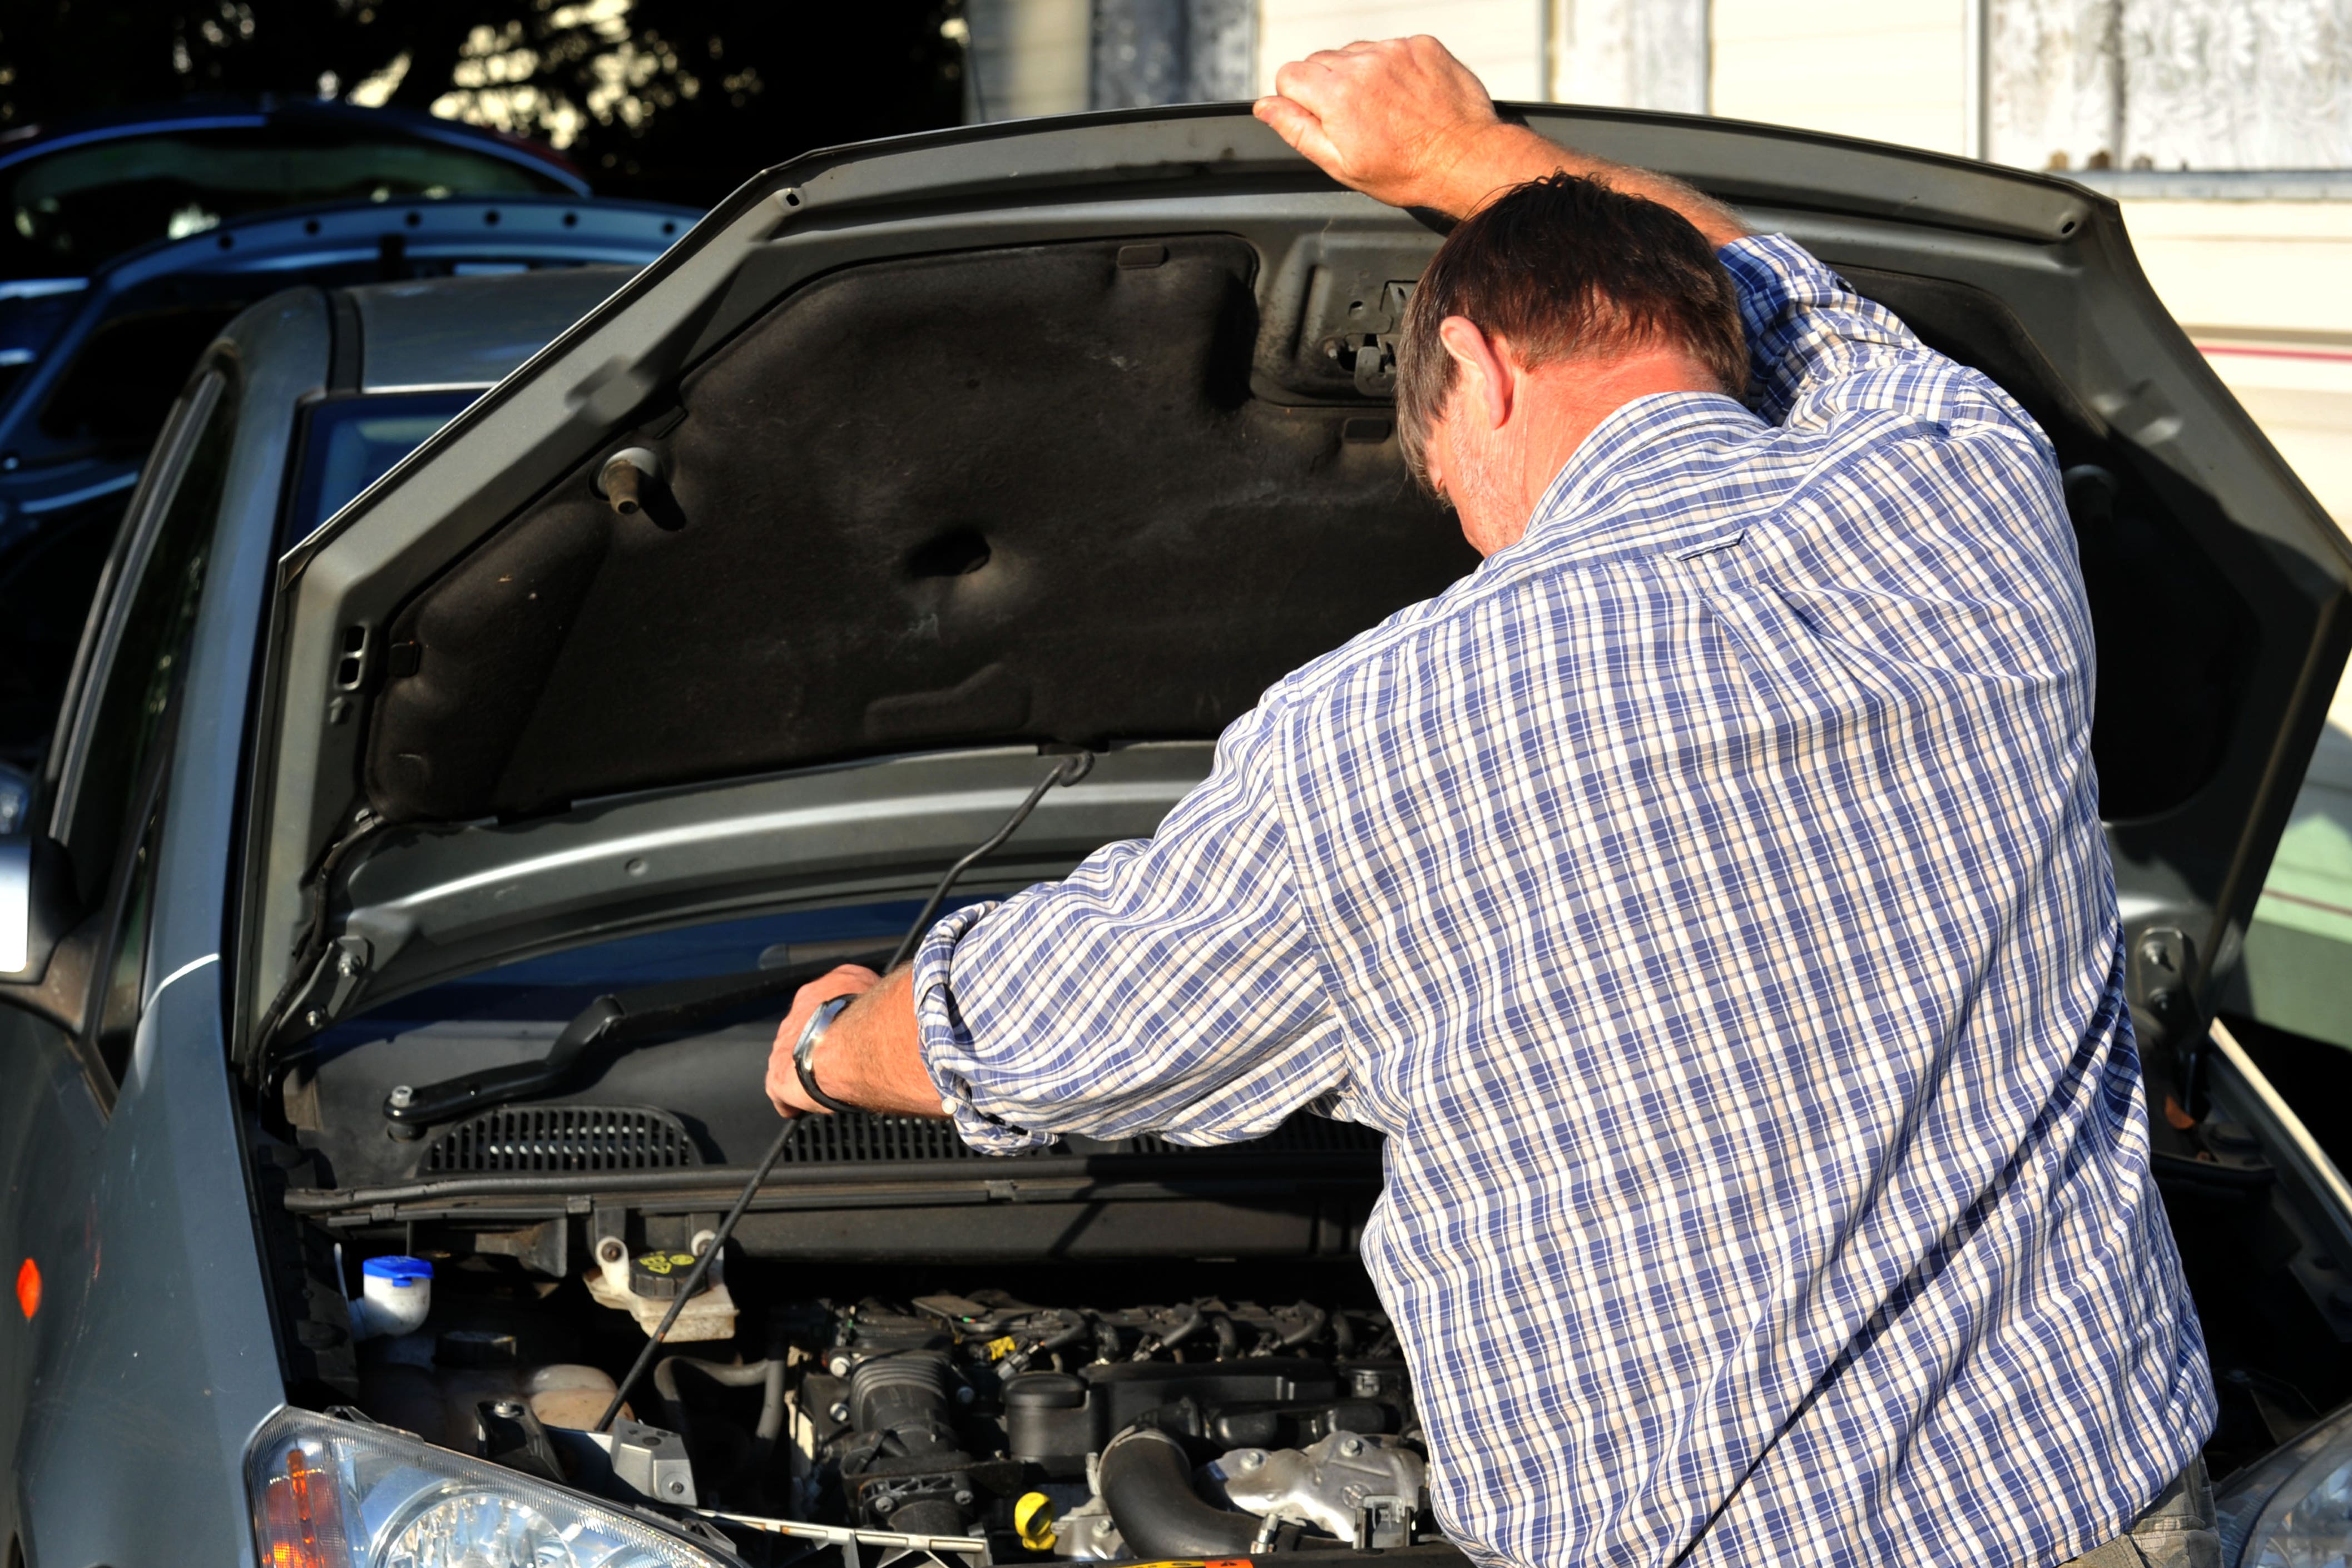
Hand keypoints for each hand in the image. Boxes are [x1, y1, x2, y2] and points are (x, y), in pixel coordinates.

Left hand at [766, 964, 881, 1116]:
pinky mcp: (777, 1079)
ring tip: (827, 1086)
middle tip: (842, 1061)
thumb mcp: (869, 985)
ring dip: (806, 1072)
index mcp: (815, 993)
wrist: (850, 1047)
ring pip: (791, 1061)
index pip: (820, 1005)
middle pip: (803, 1033)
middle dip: (820, 1046)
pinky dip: (791, 1102)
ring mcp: (782, 1048)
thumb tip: (872, 998)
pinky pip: (780, 1093)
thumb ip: (863, 990)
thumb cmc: (867, 1017)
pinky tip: (803, 1108)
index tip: (848, 1031)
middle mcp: (793, 1018)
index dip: (835, 1020)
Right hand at [1254, 37, 1555, 216]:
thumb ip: (1297, 130)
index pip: (1289, 74)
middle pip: (1320, 61)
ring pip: (1355, 52)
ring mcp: (1394, 50)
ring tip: (1384, 109)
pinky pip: (1390, 48)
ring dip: (1360, 75)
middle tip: (1355, 120)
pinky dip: (1392, 68)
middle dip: (1328, 88)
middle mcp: (1363, 63)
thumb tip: (1266, 107)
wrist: (1465, 158)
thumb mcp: (1340, 164)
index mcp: (1336, 95)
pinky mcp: (1420, 45)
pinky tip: (1405, 97)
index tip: (1319, 117)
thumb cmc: (1406, 170)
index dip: (1297, 99)